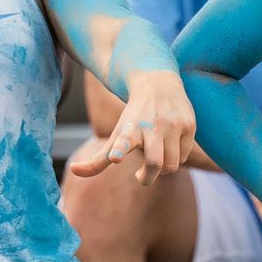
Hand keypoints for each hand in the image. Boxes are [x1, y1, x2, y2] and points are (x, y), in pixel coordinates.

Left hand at [69, 70, 194, 185]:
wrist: (159, 84)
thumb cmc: (134, 118)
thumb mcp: (116, 135)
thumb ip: (97, 160)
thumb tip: (73, 170)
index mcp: (129, 129)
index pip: (123, 141)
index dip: (118, 149)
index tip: (115, 157)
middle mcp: (151, 126)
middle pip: (155, 163)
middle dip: (148, 177)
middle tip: (140, 176)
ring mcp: (172, 125)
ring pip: (172, 165)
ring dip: (163, 168)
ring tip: (156, 159)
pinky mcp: (189, 125)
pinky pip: (184, 156)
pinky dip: (176, 157)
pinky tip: (171, 144)